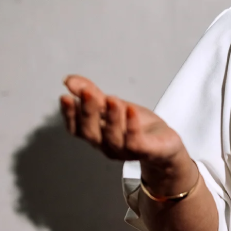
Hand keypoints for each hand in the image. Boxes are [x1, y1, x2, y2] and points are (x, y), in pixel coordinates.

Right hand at [59, 75, 183, 163]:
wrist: (165, 143)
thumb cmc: (137, 125)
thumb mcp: (113, 105)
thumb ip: (92, 94)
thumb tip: (69, 80)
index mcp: (97, 134)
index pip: (76, 128)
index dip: (69, 114)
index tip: (65, 97)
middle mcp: (106, 145)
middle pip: (91, 133)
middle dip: (88, 112)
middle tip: (87, 93)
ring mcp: (125, 151)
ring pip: (113, 137)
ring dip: (111, 117)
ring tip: (112, 99)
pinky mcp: (145, 151)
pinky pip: (136, 142)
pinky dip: (132, 126)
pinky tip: (131, 110)